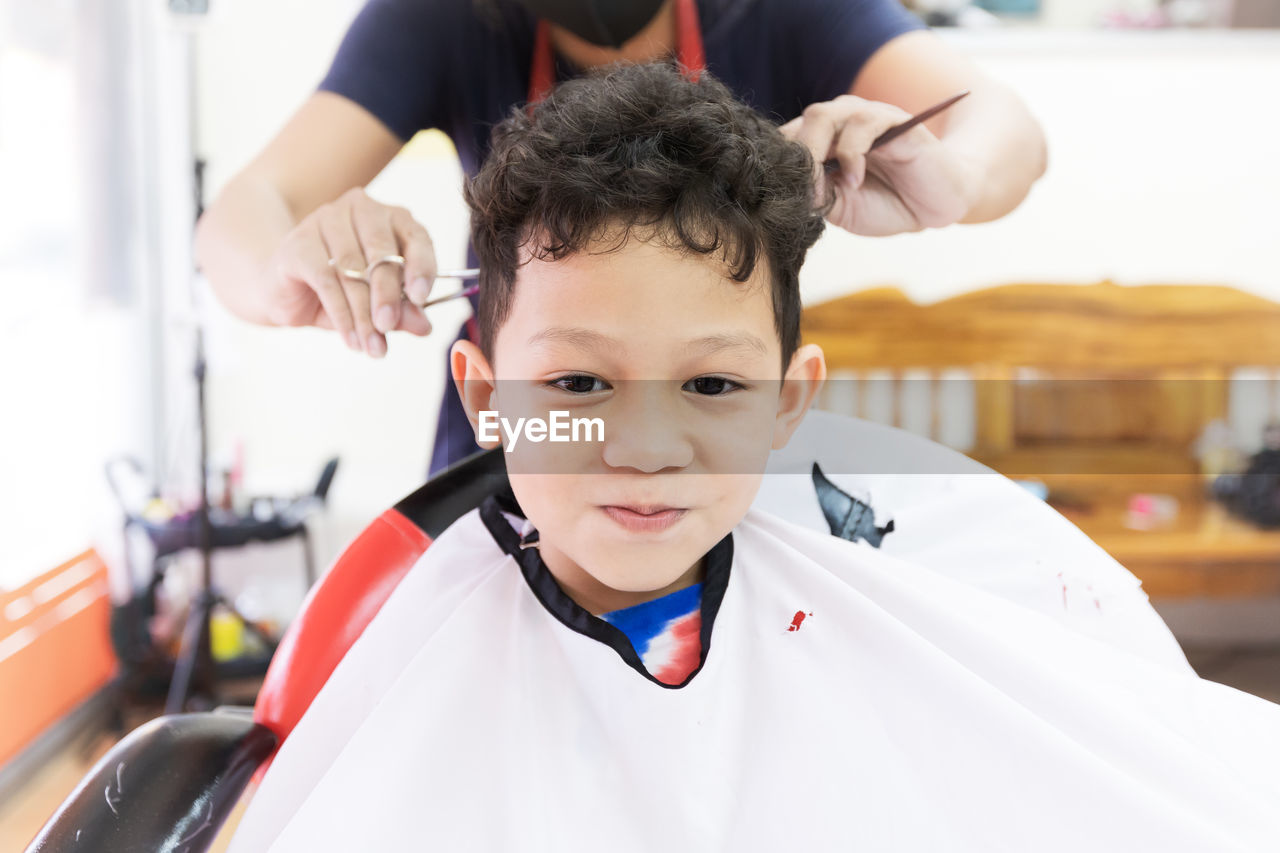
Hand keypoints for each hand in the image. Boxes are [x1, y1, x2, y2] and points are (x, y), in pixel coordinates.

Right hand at [265, 188, 437, 356]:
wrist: (285, 289)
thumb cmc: (339, 290)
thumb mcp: (376, 303)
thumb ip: (402, 311)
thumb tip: (425, 327)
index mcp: (390, 218)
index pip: (416, 237)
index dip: (421, 267)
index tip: (420, 297)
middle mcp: (361, 210)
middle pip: (382, 253)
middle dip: (388, 296)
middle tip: (388, 328)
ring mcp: (327, 220)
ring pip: (353, 270)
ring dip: (364, 314)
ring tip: (372, 346)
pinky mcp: (299, 242)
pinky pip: (326, 279)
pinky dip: (341, 314)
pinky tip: (350, 338)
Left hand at [780, 95, 977, 236]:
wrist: (934, 205)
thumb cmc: (887, 204)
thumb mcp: (840, 207)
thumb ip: (813, 195)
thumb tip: (786, 190)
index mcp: (822, 141)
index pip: (784, 141)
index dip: (777, 166)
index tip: (780, 197)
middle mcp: (839, 121)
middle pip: (798, 124)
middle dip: (794, 161)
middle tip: (804, 194)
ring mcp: (865, 116)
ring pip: (822, 116)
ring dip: (818, 155)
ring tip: (835, 188)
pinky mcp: (894, 119)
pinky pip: (861, 124)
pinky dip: (851, 154)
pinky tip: (856, 179)